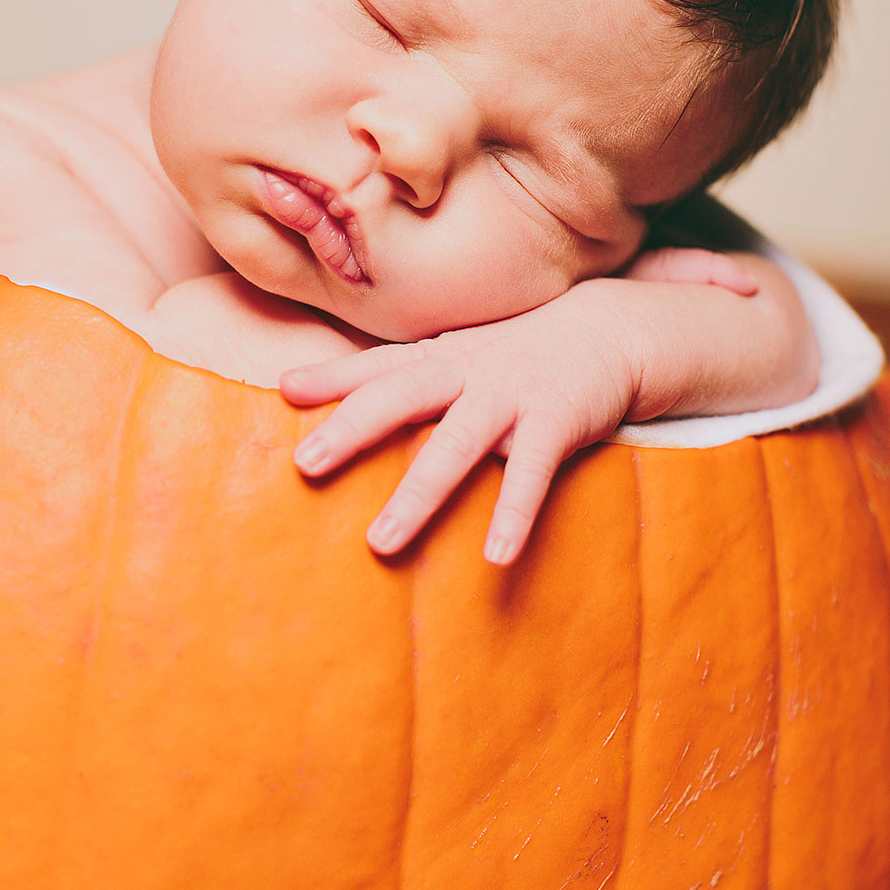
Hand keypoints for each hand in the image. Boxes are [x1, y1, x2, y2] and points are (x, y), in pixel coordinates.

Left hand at [282, 284, 641, 566]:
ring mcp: (510, 395)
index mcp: (440, 356)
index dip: (332, 377)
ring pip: (456, 444)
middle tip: (305, 465)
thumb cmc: (514, 353)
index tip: (284, 392)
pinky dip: (512, 514)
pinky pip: (531, 474)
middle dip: (352, 429)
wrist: (606, 331)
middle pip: (400, 396)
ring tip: (381, 543)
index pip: (377, 365)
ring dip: (417, 493)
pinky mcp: (555, 421)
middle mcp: (467, 371)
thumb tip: (312, 388)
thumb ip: (395, 374)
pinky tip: (495, 558)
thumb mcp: (454, 354)